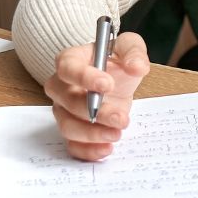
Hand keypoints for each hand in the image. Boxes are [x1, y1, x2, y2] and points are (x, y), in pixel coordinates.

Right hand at [45, 31, 149, 160]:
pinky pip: (72, 145)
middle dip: (95, 111)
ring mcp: (63, 110)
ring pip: (67, 126)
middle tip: (120, 117)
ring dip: (92, 134)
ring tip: (117, 133)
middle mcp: (61, 86)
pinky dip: (88, 151)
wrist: (116, 80)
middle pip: (66, 100)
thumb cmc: (115, 60)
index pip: (67, 67)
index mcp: (71, 60)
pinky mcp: (72, 130)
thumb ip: (133, 52)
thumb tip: (136, 67)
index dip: (84, 77)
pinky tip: (106, 148)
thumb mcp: (129, 47)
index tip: (108, 84)